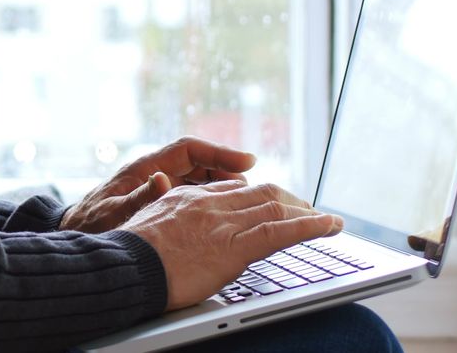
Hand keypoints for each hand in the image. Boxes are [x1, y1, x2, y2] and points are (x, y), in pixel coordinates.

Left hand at [60, 136, 254, 233]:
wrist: (74, 237)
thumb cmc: (89, 226)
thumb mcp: (113, 213)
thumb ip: (138, 198)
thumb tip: (161, 180)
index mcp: (143, 168)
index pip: (188, 149)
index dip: (219, 151)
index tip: (248, 160)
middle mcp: (153, 173)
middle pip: (198, 162)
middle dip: (226, 169)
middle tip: (251, 186)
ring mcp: (156, 187)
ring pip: (197, 178)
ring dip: (220, 185)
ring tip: (245, 199)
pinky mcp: (158, 202)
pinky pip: (190, 194)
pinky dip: (208, 199)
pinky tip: (224, 214)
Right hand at [121, 181, 343, 310]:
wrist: (125, 267)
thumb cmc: (129, 256)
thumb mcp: (145, 226)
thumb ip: (165, 218)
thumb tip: (174, 224)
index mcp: (188, 198)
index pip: (231, 189)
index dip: (255, 195)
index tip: (268, 202)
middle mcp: (210, 204)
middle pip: (260, 193)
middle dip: (289, 200)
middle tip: (306, 210)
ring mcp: (224, 223)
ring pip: (276, 208)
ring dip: (307, 213)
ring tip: (327, 220)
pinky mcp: (236, 247)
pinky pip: (282, 232)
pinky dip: (311, 226)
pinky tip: (331, 226)